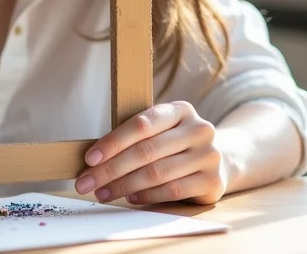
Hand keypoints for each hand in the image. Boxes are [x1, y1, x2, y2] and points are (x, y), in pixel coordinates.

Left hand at [75, 101, 226, 205]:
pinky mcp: (212, 181)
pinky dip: (148, 195)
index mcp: (180, 110)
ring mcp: (208, 155)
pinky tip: (131, 197)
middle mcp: (198, 129)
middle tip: (87, 182)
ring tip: (104, 192)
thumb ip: (137, 136)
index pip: (141, 124)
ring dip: (124, 185)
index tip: (90, 158)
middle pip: (146, 151)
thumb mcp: (162, 130)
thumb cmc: (176, 143)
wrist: (219, 160)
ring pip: (157, 173)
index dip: (113, 142)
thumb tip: (94, 157)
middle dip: (111, 169)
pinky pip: (173, 190)